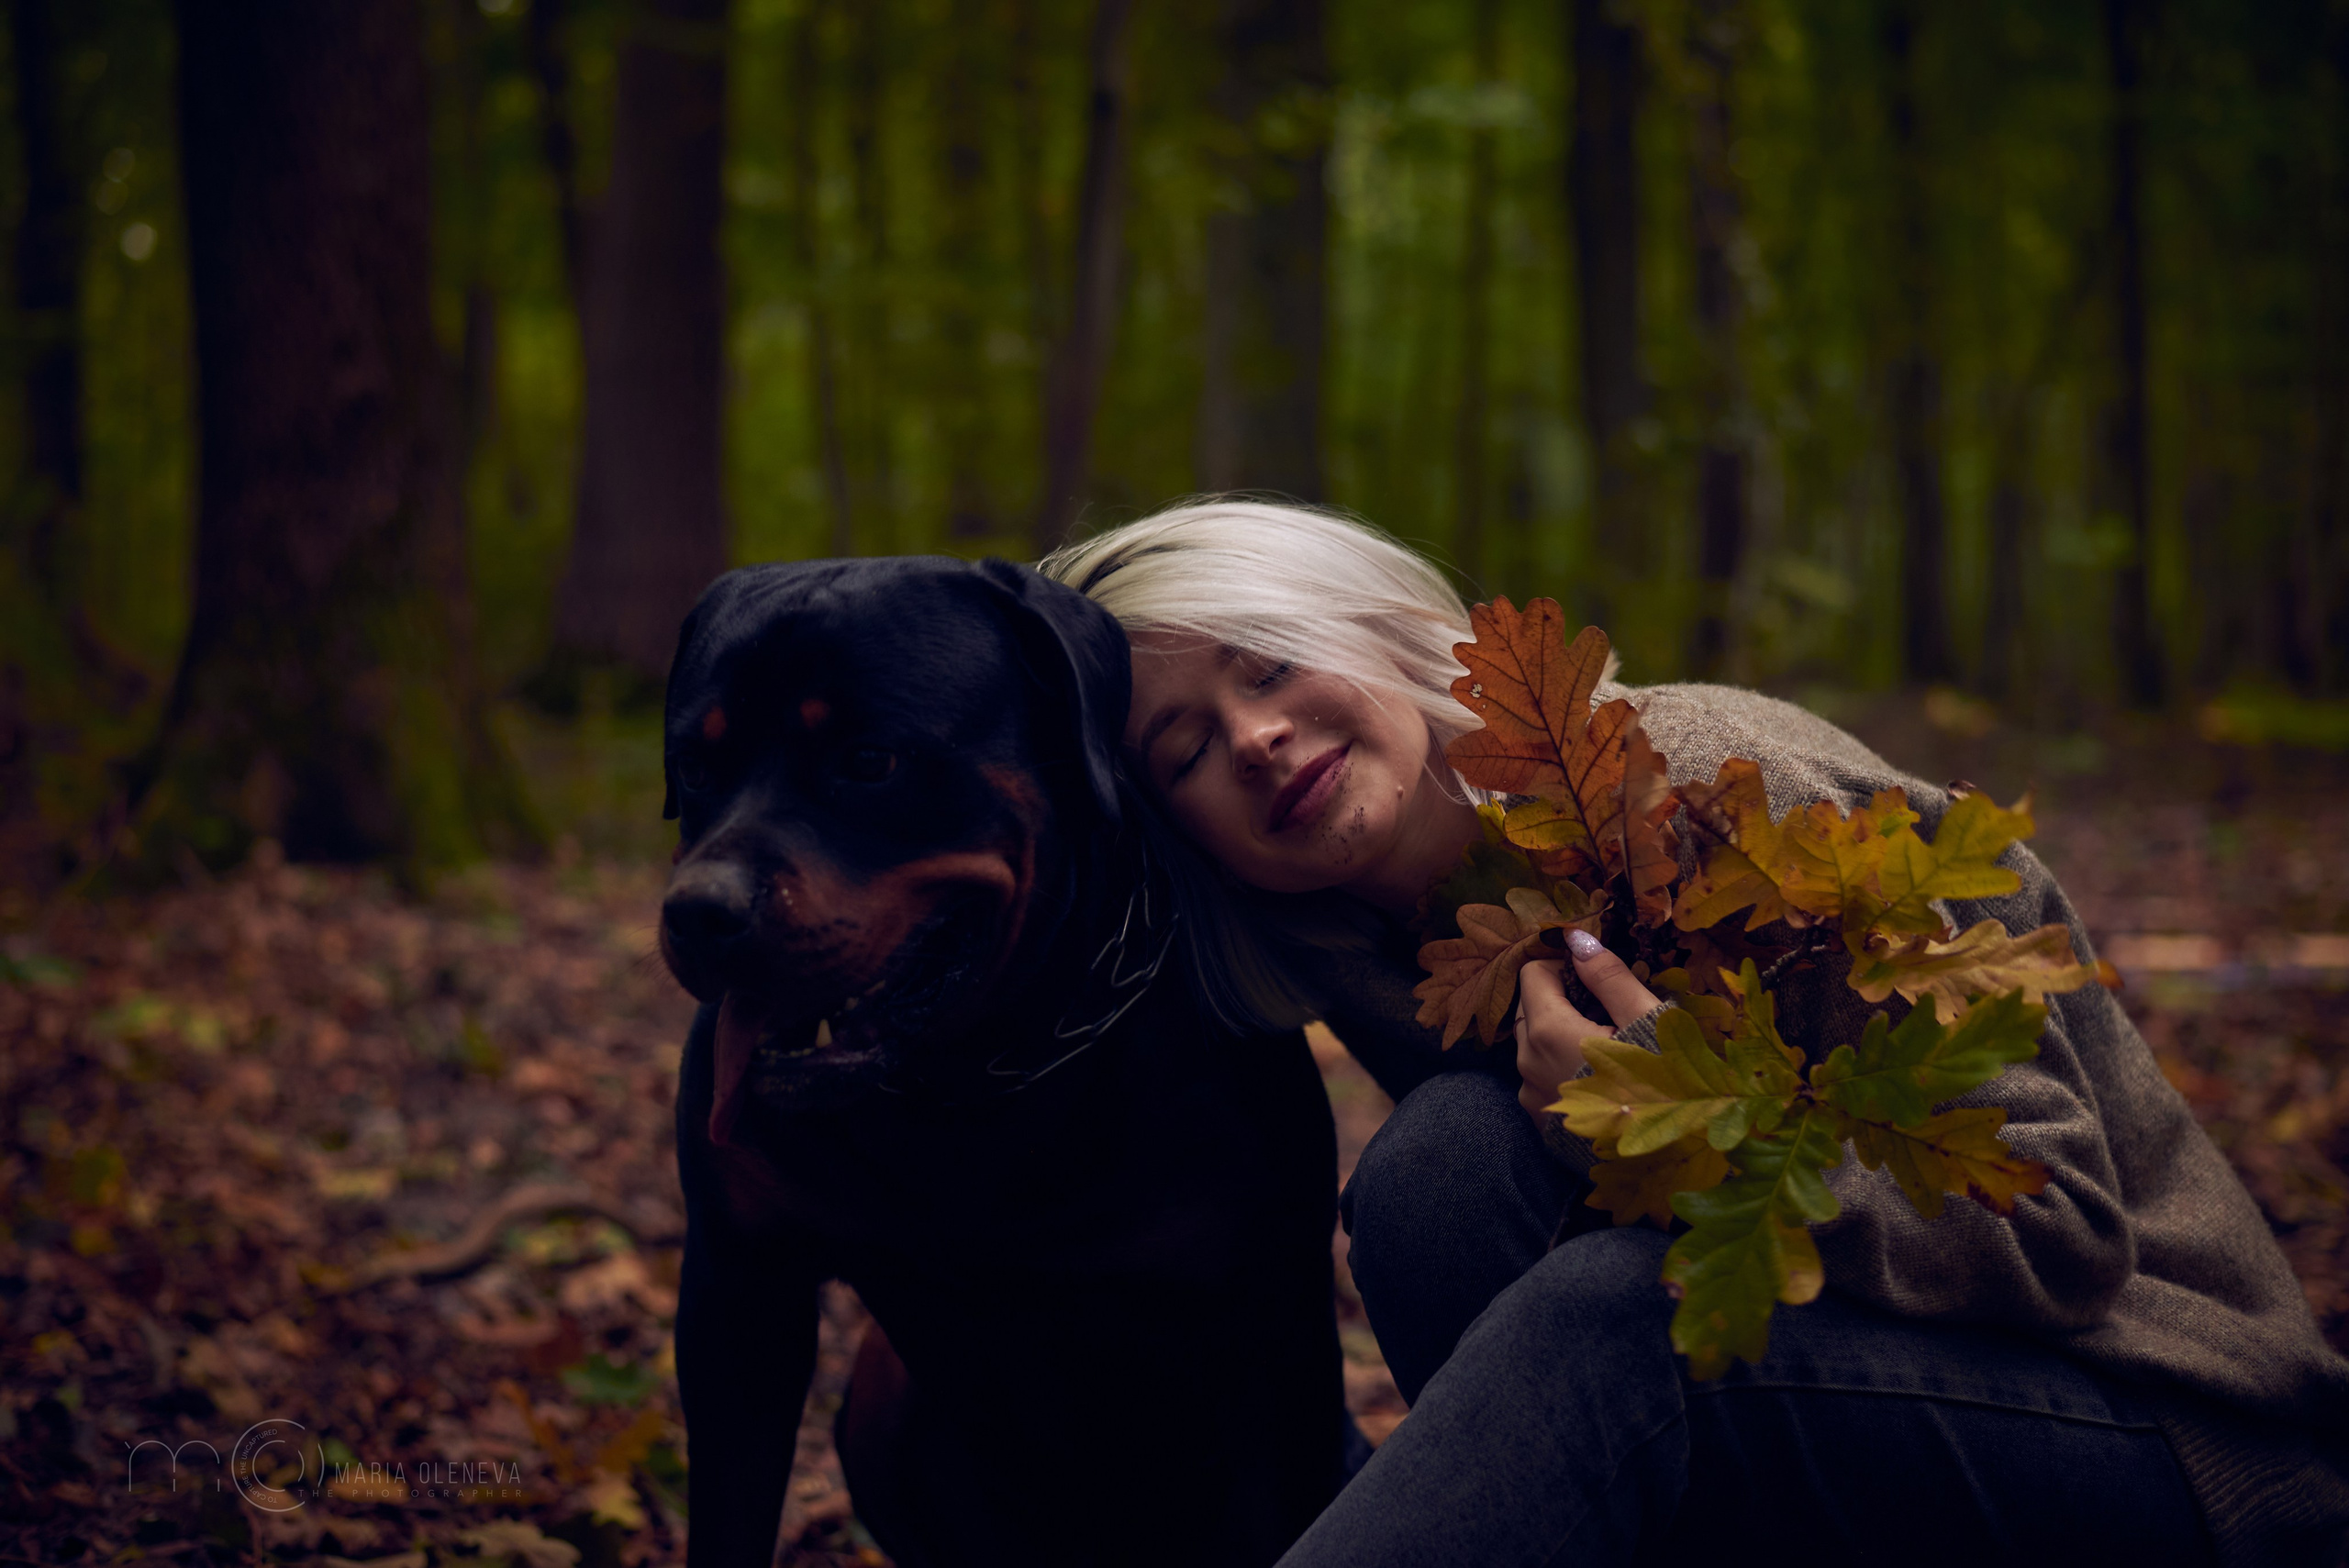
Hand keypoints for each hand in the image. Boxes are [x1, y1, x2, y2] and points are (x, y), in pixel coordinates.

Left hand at [1514, 929, 1663, 1119]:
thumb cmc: (1663, 1085)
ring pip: (1533, 1044)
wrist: (1662, 1163)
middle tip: (1606, 1009)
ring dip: (1559, 1033)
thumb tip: (1578, 939)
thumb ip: (1608, 977)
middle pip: (1529, 1007)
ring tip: (1606, 1044)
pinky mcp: (1541, 1121)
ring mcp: (1531, 1095)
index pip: (1533, 974)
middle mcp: (1527, 1062)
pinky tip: (1598, 1077)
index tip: (1595, 978)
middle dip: (1560, 997)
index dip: (1563, 967)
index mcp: (1547, 1031)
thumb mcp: (1646, 1021)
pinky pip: (1540, 1077)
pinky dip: (1560, 1065)